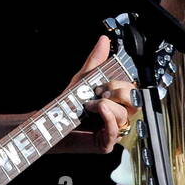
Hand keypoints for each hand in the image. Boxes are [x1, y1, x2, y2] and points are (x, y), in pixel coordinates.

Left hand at [68, 35, 138, 151]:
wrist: (49, 123)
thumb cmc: (67, 104)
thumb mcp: (83, 79)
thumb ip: (96, 61)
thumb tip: (104, 40)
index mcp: (116, 102)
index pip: (133, 91)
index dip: (121, 85)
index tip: (103, 84)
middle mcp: (117, 116)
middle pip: (135, 104)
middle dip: (119, 94)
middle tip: (100, 93)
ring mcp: (112, 131)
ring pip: (124, 117)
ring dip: (107, 106)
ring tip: (90, 104)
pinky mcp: (105, 144)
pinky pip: (115, 132)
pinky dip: (109, 118)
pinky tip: (101, 109)